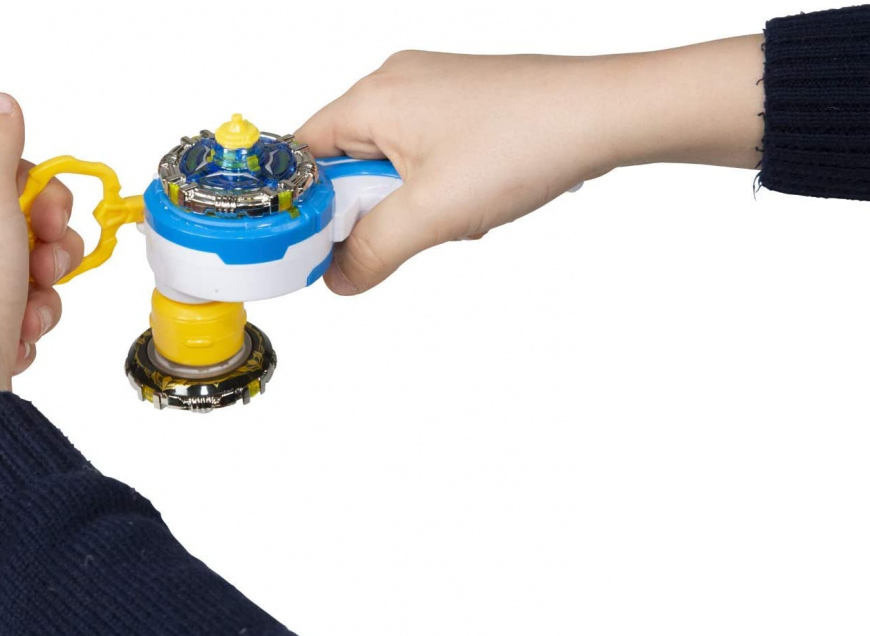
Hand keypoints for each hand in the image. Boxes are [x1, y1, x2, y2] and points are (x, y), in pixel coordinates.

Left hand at [0, 93, 82, 480]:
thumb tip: (0, 101)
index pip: (6, 176)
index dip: (42, 197)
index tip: (49, 218)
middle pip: (25, 226)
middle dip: (50, 249)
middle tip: (44, 267)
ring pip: (31, 274)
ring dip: (46, 292)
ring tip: (28, 313)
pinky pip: (25, 313)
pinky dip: (31, 324)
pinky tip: (15, 336)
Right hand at [296, 39, 762, 294]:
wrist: (605, 115)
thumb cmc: (526, 141)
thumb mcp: (433, 213)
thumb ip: (372, 251)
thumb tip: (337, 278)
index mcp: (373, 97)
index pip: (303, 154)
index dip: (303, 205)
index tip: (312, 247)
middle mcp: (395, 84)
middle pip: (346, 162)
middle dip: (374, 209)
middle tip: (409, 228)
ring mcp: (431, 91)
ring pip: (390, 166)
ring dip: (413, 204)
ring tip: (459, 210)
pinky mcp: (462, 105)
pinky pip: (425, 157)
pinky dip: (440, 188)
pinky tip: (477, 197)